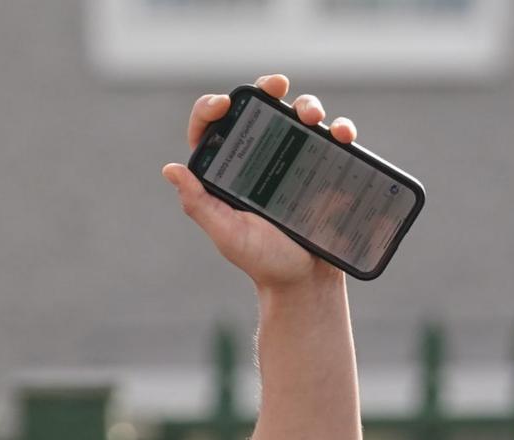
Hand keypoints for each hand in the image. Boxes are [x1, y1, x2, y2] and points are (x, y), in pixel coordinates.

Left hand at [163, 73, 353, 290]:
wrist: (306, 280)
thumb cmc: (262, 260)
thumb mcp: (228, 233)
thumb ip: (199, 204)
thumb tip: (171, 169)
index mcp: (228, 171)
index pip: (211, 128)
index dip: (211, 108)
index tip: (223, 104)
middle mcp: (259, 158)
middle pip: (259, 110)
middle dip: (267, 88)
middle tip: (276, 85)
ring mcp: (294, 159)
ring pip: (298, 115)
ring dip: (307, 105)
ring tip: (313, 117)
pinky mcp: (324, 166)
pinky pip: (333, 138)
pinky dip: (340, 129)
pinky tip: (342, 135)